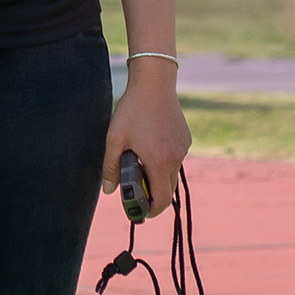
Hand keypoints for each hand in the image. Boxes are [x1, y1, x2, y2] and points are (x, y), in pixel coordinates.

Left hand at [100, 66, 191, 215]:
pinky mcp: (186, 139)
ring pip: (172, 174)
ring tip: (140, 161)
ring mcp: (183, 149)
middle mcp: (175, 158)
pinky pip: (176, 159)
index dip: (151, 210)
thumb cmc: (132, 110)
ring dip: (158, 176)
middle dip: (153, 195)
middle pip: (168, 190)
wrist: (154, 83)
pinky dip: (164, 160)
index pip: (162, 199)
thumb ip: (111, 167)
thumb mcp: (114, 139)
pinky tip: (150, 146)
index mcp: (158, 161)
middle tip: (136, 190)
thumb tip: (109, 190)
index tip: (140, 211)